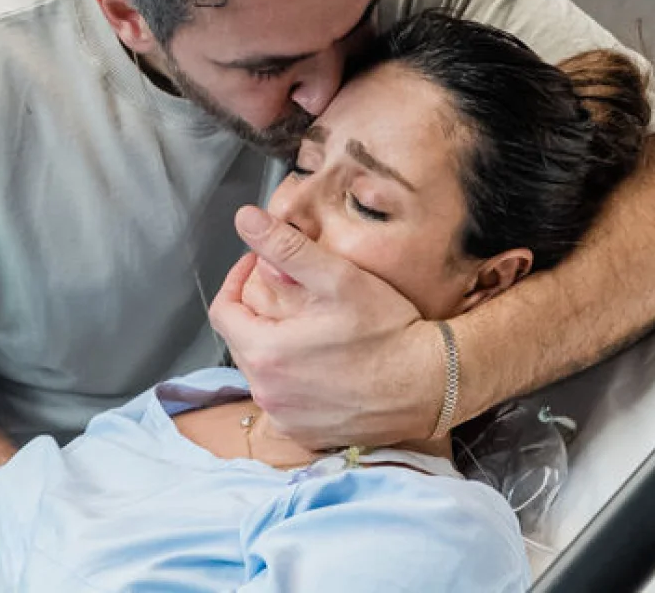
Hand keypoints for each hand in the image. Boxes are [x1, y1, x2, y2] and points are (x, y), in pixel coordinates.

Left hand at [210, 206, 445, 449]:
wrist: (431, 383)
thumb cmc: (388, 330)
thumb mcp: (337, 278)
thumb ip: (285, 248)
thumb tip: (245, 219)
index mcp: (265, 353)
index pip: (223, 311)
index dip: (237, 281)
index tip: (259, 266)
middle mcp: (267, 393)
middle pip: (241, 341)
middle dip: (258, 312)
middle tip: (289, 290)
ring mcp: (286, 418)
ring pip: (262, 372)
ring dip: (275, 345)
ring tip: (307, 325)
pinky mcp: (305, 434)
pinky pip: (283, 400)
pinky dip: (292, 379)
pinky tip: (320, 362)